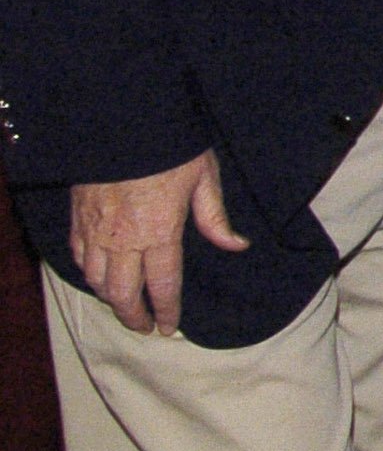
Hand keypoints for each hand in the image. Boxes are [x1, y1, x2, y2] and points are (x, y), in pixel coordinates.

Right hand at [69, 151, 250, 336]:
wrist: (123, 122)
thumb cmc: (170, 148)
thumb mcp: (204, 178)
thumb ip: (215, 217)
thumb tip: (237, 245)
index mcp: (159, 232)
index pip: (163, 285)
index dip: (166, 311)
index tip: (170, 327)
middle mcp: (124, 239)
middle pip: (123, 294)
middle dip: (134, 316)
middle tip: (144, 327)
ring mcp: (96, 231)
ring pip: (96, 281)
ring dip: (110, 299)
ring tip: (124, 306)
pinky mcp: (78, 218)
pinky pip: (79, 258)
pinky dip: (89, 275)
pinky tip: (99, 278)